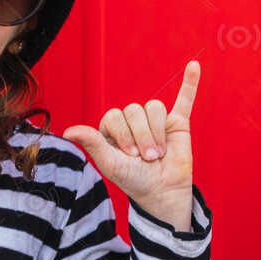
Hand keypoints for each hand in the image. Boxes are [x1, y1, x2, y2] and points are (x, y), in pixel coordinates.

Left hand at [62, 61, 200, 229]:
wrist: (162, 192)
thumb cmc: (134, 180)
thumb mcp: (110, 163)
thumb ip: (92, 143)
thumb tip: (66, 131)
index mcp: (113, 128)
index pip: (115, 115)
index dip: (123, 134)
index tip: (130, 156)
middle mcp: (134, 122)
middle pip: (135, 110)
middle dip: (142, 136)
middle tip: (148, 158)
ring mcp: (156, 121)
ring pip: (155, 108)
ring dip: (157, 132)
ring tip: (160, 153)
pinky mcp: (178, 123)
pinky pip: (184, 99)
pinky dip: (190, 83)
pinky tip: (194, 66)